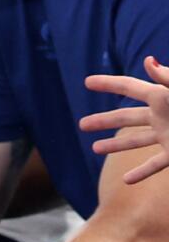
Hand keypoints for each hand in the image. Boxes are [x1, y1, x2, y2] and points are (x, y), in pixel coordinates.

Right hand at [81, 57, 168, 184]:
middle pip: (126, 117)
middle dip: (104, 120)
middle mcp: (162, 115)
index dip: (108, 83)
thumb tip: (148, 62)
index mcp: (162, 97)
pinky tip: (126, 180)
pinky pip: (156, 164)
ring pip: (135, 141)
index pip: (129, 87)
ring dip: (115, 144)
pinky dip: (141, 172)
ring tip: (95, 148)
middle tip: (81, 124)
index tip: (86, 81)